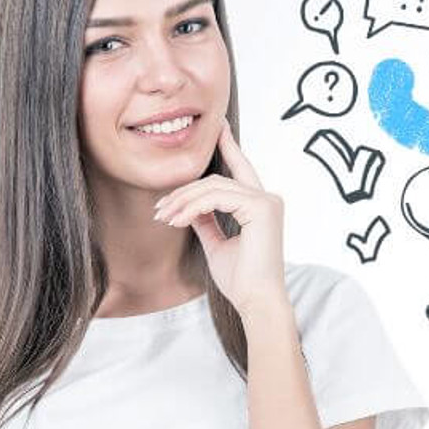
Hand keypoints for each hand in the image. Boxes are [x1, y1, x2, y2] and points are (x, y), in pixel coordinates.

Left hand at [153, 116, 287, 318]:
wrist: (256, 301)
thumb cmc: (241, 280)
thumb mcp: (217, 244)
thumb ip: (207, 222)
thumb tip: (191, 207)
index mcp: (262, 205)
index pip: (240, 169)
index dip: (229, 146)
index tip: (218, 127)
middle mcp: (268, 198)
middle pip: (217, 179)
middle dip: (185, 191)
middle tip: (160, 209)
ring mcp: (267, 201)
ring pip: (214, 186)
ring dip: (183, 201)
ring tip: (164, 217)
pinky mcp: (262, 207)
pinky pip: (217, 197)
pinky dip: (192, 207)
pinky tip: (177, 220)